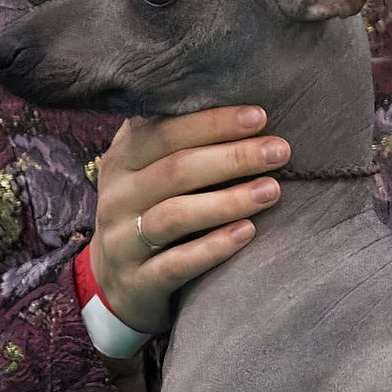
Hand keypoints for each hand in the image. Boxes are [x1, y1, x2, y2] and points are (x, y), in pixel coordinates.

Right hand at [87, 106, 289, 338]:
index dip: (212, 123)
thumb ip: (176, 142)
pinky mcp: (137, 280)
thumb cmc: (149, 213)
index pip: (166, 132)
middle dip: (232, 158)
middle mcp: (118, 196)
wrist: (113, 284)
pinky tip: (248, 232)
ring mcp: (123, 241)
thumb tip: (243, 107)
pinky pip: (176, 263)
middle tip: (279, 151)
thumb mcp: (147, 172)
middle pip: (176, 170)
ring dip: (227, 201)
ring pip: (175, 216)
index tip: (259, 116)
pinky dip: (214, 247)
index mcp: (123, 160)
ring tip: (271, 190)